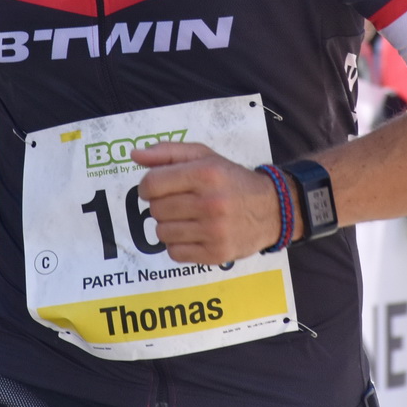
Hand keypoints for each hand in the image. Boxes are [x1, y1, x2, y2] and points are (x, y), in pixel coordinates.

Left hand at [132, 141, 285, 263]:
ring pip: (162, 233)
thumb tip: (135, 155)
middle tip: (178, 203)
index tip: (155, 188)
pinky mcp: (216, 254)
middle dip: (161, 205)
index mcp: (206, 174)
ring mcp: (214, 231)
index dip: (147, 187)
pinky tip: (193, 234)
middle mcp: (211, 203)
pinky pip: (174, 253)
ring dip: (168, 226)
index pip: (152, 184)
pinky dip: (178, 245)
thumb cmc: (232, 180)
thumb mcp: (205, 157)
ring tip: (187, 218)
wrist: (272, 210)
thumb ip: (168, 152)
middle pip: (156, 210)